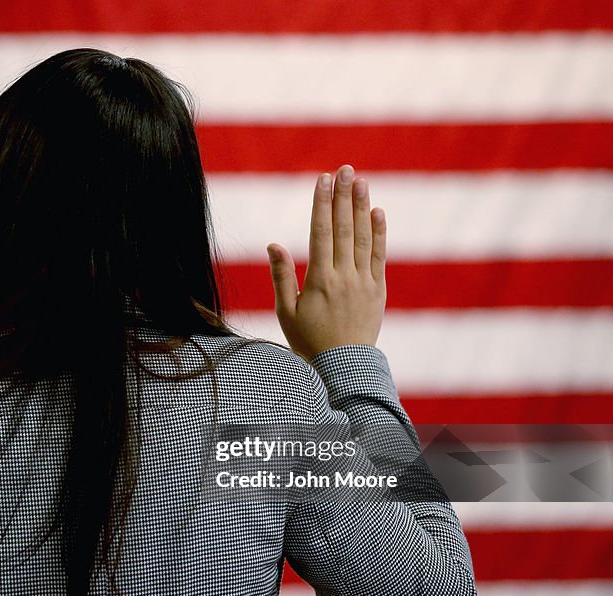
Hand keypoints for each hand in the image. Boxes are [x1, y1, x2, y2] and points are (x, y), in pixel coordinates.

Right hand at [267, 164, 386, 361]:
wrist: (343, 368)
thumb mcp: (286, 312)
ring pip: (363, 237)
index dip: (322, 204)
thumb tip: (273, 245)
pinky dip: (379, 233)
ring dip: (362, 207)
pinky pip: (379, 256)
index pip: (321, 233)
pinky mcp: (378, 290)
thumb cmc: (309, 342)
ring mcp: (364, 282)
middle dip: (343, 196)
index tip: (323, 179)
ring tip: (361, 182)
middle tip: (345, 169)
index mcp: (319, 280)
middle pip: (343, 228)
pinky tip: (378, 212)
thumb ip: (282, 276)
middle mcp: (344, 276)